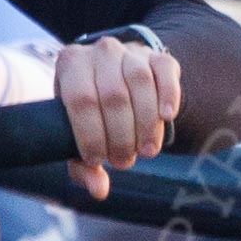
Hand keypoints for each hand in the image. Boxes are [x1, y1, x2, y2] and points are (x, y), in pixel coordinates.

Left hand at [55, 37, 180, 200]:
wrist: (121, 79)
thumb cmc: (96, 114)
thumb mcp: (82, 134)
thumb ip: (83, 164)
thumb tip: (99, 190)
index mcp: (71, 63)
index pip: (80, 100)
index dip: (91, 136)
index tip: (98, 160)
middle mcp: (100, 51)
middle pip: (113, 96)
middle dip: (120, 136)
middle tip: (124, 160)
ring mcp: (132, 52)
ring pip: (141, 83)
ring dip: (145, 125)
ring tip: (146, 151)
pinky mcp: (160, 57)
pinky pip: (166, 72)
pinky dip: (168, 96)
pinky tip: (166, 117)